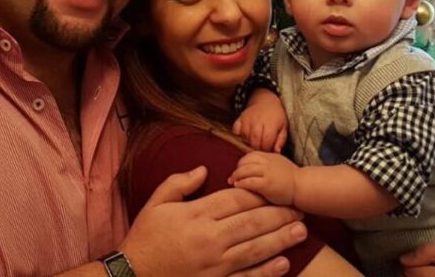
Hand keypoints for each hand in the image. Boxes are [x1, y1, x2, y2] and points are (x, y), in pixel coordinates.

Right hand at [122, 166, 307, 276]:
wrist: (133, 276)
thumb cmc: (145, 237)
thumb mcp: (156, 203)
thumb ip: (180, 183)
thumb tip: (204, 170)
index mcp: (196, 215)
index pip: (236, 199)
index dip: (259, 193)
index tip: (276, 188)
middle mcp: (209, 238)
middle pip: (252, 222)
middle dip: (278, 213)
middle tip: (300, 208)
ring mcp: (214, 264)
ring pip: (255, 248)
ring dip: (281, 239)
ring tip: (301, 230)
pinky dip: (266, 272)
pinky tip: (284, 263)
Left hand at [229, 151, 298, 205]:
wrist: (302, 186)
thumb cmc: (292, 178)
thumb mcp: (279, 163)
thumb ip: (268, 162)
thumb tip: (254, 165)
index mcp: (270, 156)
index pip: (250, 155)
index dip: (242, 162)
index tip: (239, 169)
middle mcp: (267, 162)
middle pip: (245, 162)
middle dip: (237, 169)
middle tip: (233, 177)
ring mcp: (267, 172)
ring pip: (245, 170)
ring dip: (236, 176)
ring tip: (233, 182)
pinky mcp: (266, 184)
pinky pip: (249, 182)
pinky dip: (241, 183)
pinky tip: (238, 186)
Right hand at [233, 89, 287, 151]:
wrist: (266, 102)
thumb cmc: (276, 117)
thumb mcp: (283, 127)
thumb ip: (281, 140)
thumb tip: (276, 152)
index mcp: (270, 124)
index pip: (266, 143)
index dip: (267, 149)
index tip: (269, 149)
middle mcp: (257, 121)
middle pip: (254, 142)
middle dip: (258, 148)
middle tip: (261, 148)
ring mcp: (247, 120)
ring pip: (245, 138)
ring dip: (249, 143)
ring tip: (255, 141)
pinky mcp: (239, 119)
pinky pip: (235, 131)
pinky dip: (239, 135)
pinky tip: (246, 135)